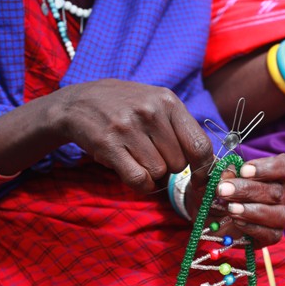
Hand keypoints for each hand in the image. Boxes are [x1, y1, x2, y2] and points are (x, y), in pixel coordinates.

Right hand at [49, 79, 214, 192]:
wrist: (76, 103)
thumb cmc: (124, 107)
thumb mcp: (155, 103)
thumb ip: (180, 128)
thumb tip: (208, 164)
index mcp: (168, 101)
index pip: (200, 144)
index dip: (203, 168)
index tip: (198, 178)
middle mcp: (151, 112)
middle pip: (178, 164)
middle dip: (168, 167)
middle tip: (150, 154)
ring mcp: (129, 127)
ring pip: (158, 173)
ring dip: (150, 174)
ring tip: (135, 156)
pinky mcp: (110, 145)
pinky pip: (138, 180)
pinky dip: (138, 184)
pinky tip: (130, 170)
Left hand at [187, 154, 284, 247]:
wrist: (211, 216)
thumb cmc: (221, 191)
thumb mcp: (219, 179)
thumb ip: (225, 173)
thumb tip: (229, 172)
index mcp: (275, 175)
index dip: (270, 167)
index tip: (244, 171)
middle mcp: (282, 195)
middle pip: (276, 192)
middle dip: (247, 190)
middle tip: (223, 190)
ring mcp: (280, 216)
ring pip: (279, 214)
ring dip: (252, 211)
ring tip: (230, 209)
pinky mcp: (273, 235)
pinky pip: (272, 234)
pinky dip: (253, 228)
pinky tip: (237, 222)